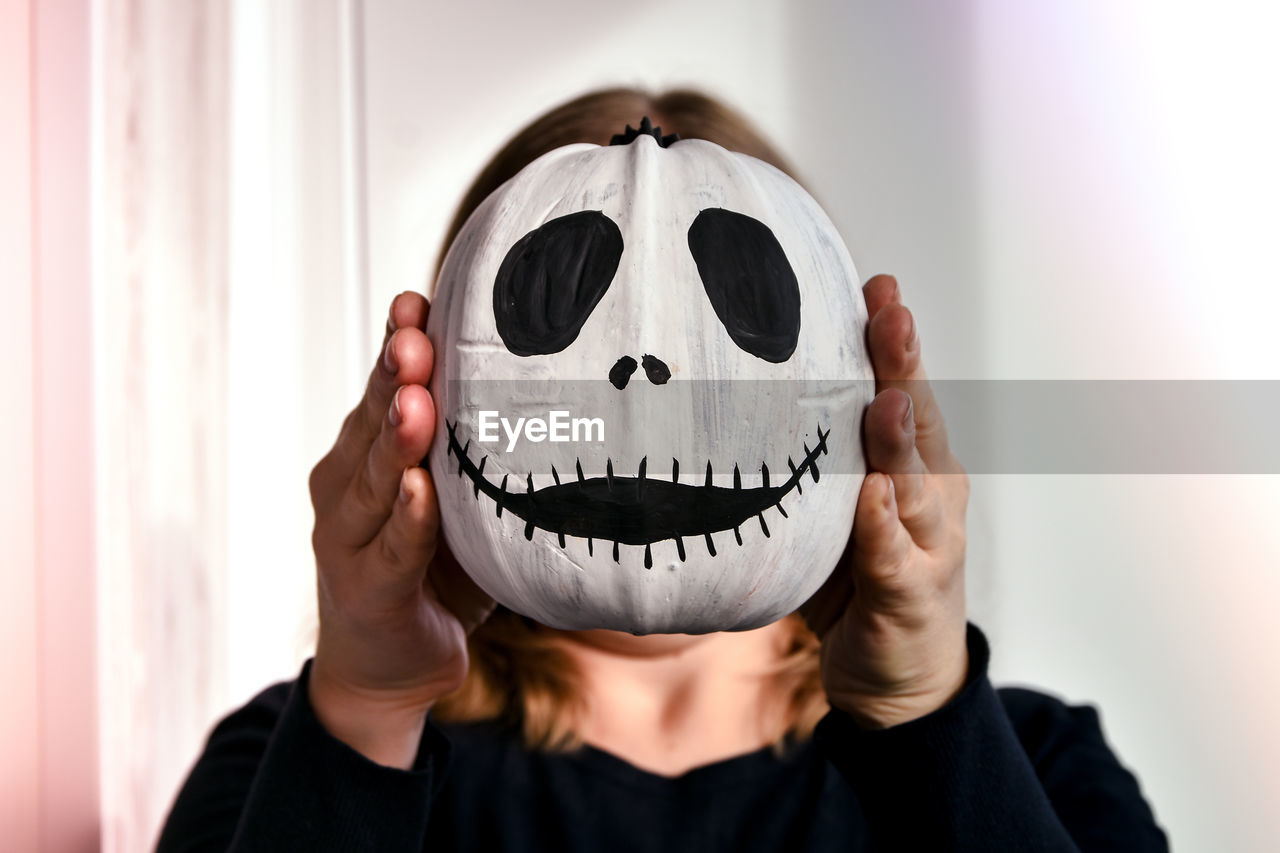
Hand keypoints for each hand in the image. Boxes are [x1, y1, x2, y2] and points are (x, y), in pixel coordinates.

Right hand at [307, 292, 493, 766]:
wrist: (388, 668)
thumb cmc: (432, 571)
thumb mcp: (458, 503)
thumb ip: (479, 455)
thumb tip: (555, 394)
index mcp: (369, 454)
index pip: (385, 388)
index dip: (400, 344)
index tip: (419, 300)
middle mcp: (347, 485)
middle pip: (375, 420)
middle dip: (395, 374)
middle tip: (415, 331)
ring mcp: (347, 537)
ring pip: (377, 477)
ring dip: (397, 437)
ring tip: (415, 398)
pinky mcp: (366, 588)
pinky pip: (393, 548)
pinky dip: (407, 518)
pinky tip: (418, 490)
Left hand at [801, 274, 969, 728]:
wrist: (903, 675)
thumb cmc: (863, 577)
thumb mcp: (837, 505)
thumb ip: (815, 455)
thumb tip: (740, 394)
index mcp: (914, 464)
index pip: (902, 390)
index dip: (891, 339)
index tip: (877, 283)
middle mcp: (930, 494)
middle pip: (916, 419)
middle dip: (902, 364)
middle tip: (890, 309)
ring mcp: (928, 543)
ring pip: (913, 482)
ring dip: (897, 438)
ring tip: (884, 395)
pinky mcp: (911, 594)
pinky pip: (894, 556)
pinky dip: (884, 527)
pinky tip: (874, 497)